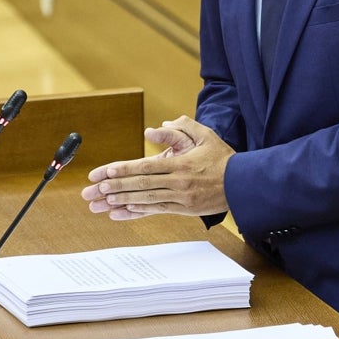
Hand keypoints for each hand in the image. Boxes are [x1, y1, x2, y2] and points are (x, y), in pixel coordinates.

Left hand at [80, 116, 232, 219]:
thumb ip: (182, 127)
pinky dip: (139, 211)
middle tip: (94, 189)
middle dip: (115, 187)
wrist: (244, 184)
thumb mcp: (206, 135)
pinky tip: (123, 211)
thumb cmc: (223, 158)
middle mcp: (178, 182)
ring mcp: (181, 198)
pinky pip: (158, 210)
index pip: (145, 167)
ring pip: (146, 200)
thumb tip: (155, 127)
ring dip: (122, 200)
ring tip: (102, 202)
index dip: (122, 170)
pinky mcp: (185, 210)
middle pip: (141, 185)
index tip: (103, 172)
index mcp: (180, 164)